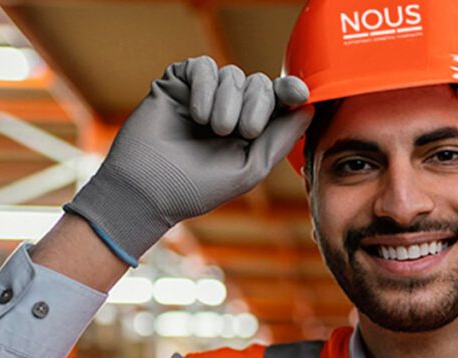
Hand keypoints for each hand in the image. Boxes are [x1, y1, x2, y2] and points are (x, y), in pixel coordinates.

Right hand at [65, 56, 312, 261]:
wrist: (149, 189)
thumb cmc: (197, 188)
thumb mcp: (249, 170)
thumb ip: (279, 140)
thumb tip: (308, 110)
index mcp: (247, 132)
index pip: (275, 102)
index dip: (290, 92)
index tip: (300, 93)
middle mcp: (227, 110)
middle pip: (259, 83)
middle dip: (257, 104)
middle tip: (242, 130)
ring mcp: (202, 95)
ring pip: (232, 74)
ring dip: (227, 102)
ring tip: (213, 129)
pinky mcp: (177, 83)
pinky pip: (203, 66)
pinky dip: (205, 88)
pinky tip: (196, 115)